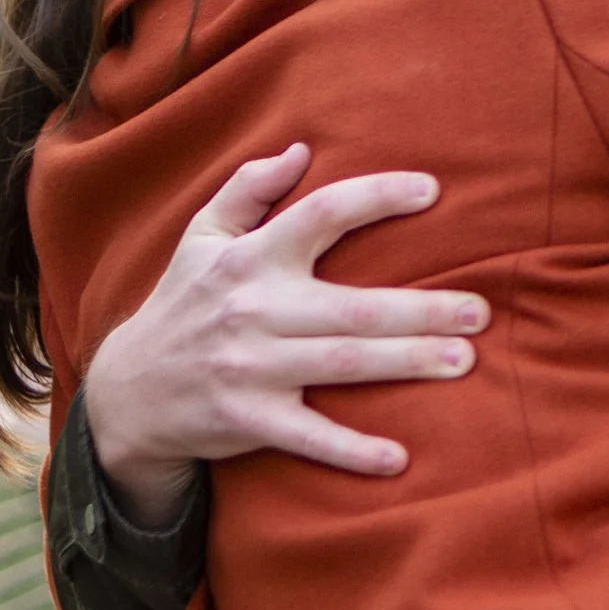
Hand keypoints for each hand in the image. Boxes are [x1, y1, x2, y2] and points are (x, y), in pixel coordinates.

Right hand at [86, 144, 485, 522]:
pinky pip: (308, 435)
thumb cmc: (183, 306)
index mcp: (251, 258)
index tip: (433, 191)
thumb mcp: (200, 239)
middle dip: (420, 309)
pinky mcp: (248, 418)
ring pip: (343, 363)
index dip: (376, 198)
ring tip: (465, 360)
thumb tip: (301, 150)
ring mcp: (251, 367)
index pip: (321, 215)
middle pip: (352, 305)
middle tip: (480, 311)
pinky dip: (351, 450)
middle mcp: (254, 309)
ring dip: (407, 363)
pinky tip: (399, 458)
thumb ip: (248, 190)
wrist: (128, 391)